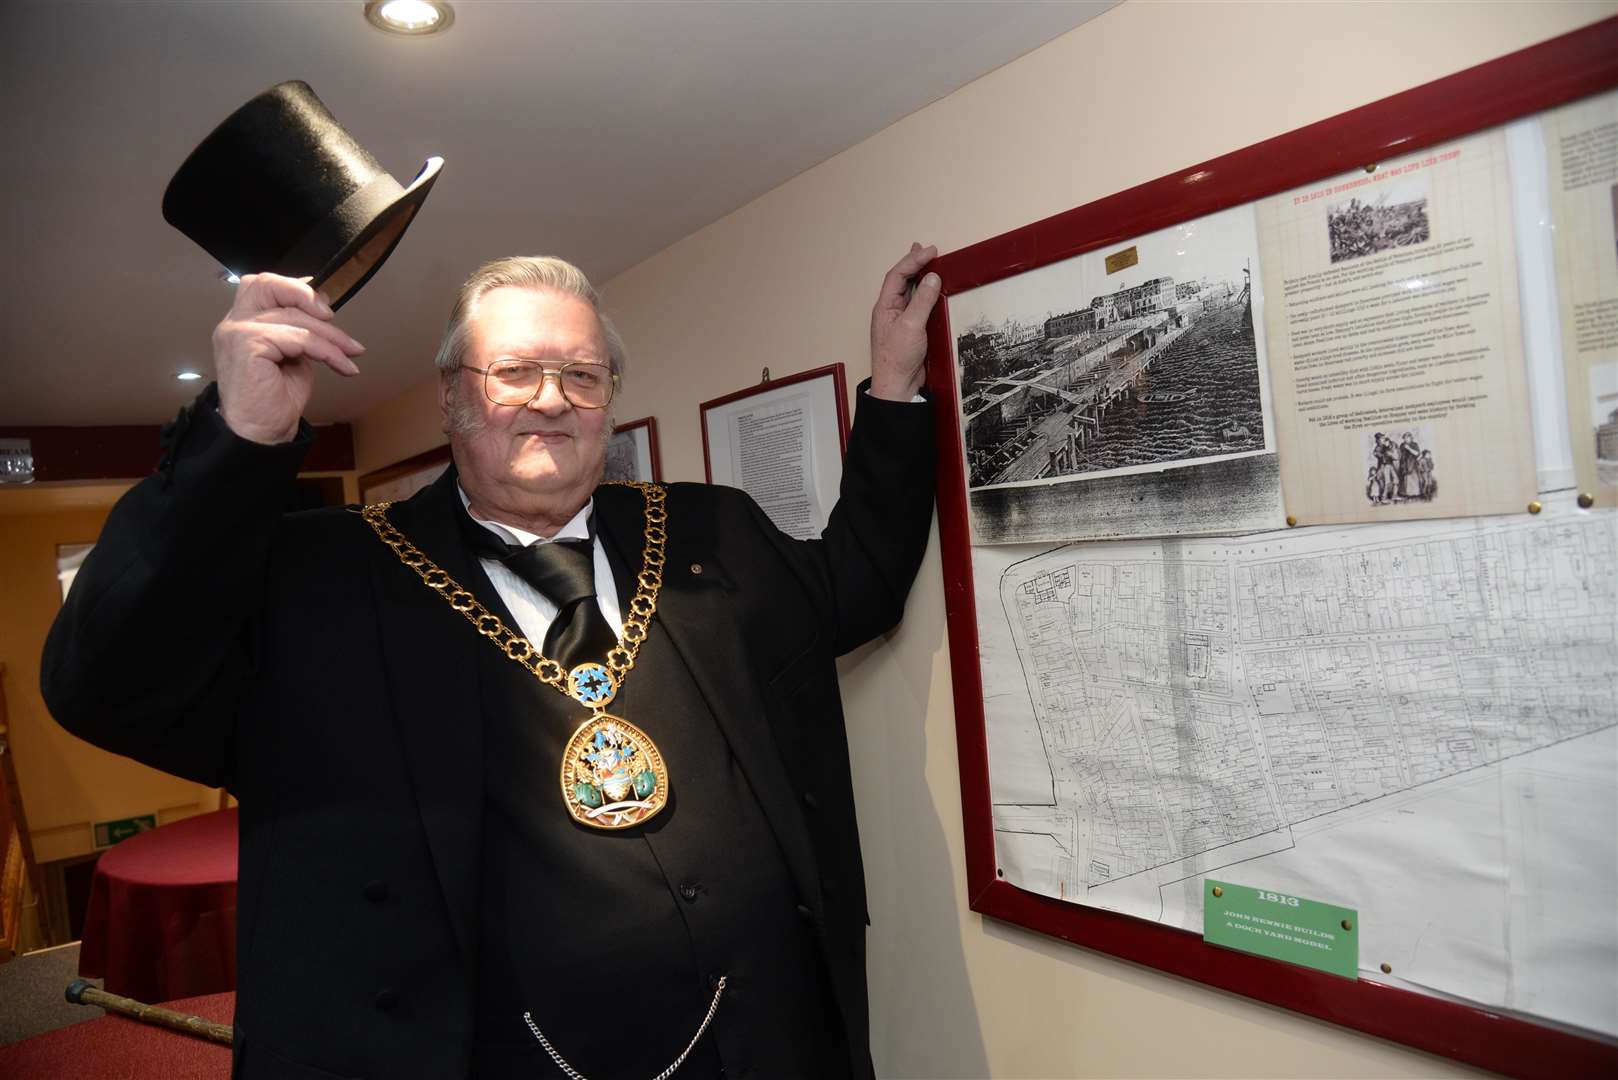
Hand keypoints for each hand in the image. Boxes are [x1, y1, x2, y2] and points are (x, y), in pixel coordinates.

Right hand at [212, 273, 365, 443]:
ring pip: (294, 317)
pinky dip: (327, 351)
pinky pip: (299, 337)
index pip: (263, 285)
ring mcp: (237, 332)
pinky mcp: (247, 345)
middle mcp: (234, 323)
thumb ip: (300, 328)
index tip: (325, 309)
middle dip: (306, 295)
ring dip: (331, 336)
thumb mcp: (294, 354)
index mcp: (241, 322)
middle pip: (268, 284)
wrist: (262, 433)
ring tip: (352, 354)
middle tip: (333, 318)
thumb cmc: (275, 399)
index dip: (296, 288)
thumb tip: (322, 304)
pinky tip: (343, 366)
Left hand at [868, 242, 939, 401]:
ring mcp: (900, 321)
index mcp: (885, 307)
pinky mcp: (910, 331)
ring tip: (928, 264)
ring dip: (919, 278)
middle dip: (913, 265)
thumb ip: (923, 301)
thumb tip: (933, 278)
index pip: (898, 275)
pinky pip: (917, 307)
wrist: (897, 387)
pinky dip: (926, 296)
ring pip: (909, 293)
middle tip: (926, 251)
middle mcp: (890, 311)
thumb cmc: (897, 360)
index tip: (930, 252)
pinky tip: (932, 293)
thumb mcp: (911, 326)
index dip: (913, 260)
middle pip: (901, 281)